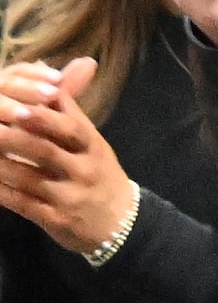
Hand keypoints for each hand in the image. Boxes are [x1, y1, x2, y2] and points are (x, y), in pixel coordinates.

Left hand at [0, 58, 133, 258]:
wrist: (121, 222)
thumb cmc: (100, 176)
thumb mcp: (93, 145)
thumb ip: (70, 115)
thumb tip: (52, 80)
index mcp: (94, 146)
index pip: (71, 124)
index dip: (45, 114)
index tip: (19, 103)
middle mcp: (84, 168)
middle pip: (48, 148)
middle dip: (18, 136)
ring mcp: (70, 195)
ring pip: (30, 177)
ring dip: (2, 165)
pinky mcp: (56, 219)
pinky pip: (24, 204)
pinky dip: (4, 193)